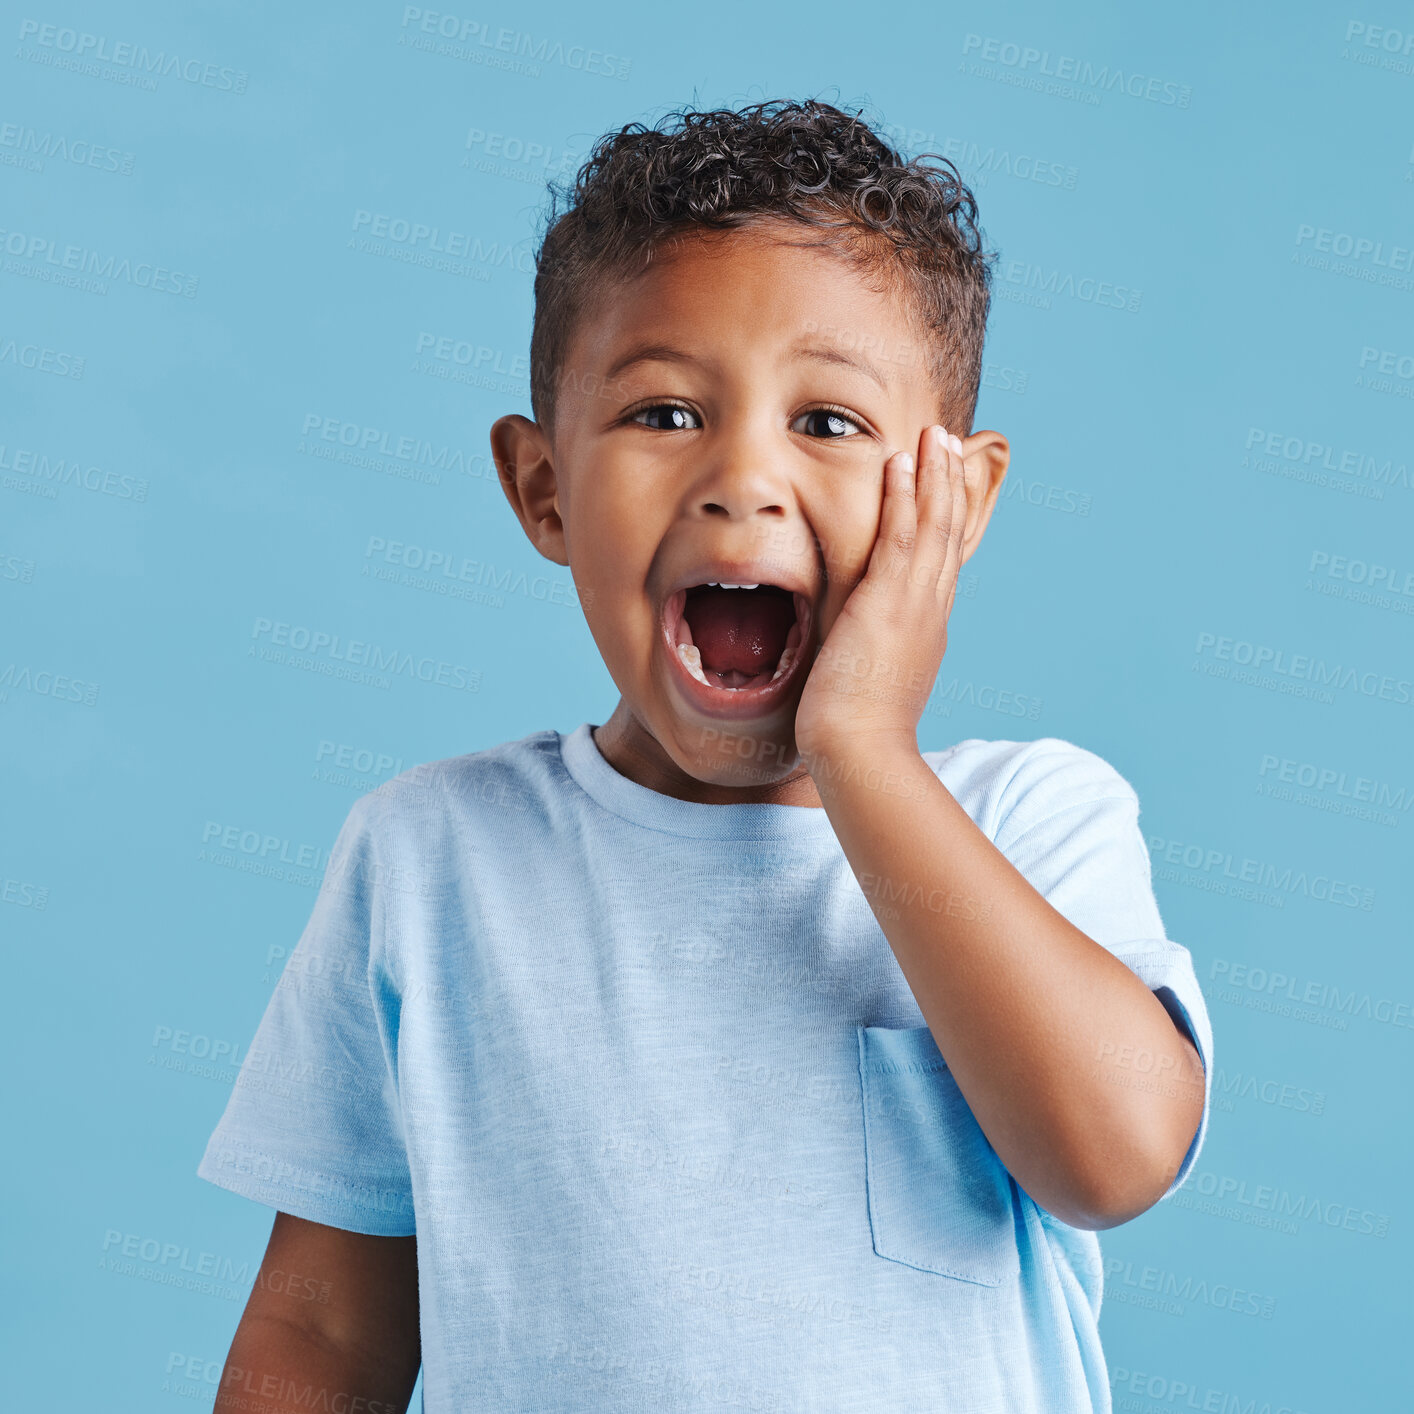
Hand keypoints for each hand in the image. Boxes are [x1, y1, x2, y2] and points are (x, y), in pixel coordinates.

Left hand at [793, 424, 967, 761]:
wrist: (859, 751)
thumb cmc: (855, 732)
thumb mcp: (870, 683)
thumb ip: (868, 656)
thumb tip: (852, 650)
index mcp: (926, 630)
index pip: (941, 563)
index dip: (946, 521)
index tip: (946, 487)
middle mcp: (930, 612)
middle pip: (948, 535)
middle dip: (950, 486)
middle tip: (950, 444)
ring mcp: (915, 605)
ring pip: (933, 526)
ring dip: (934, 476)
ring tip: (935, 435)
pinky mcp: (890, 602)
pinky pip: (903, 536)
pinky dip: (906, 497)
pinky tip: (901, 463)